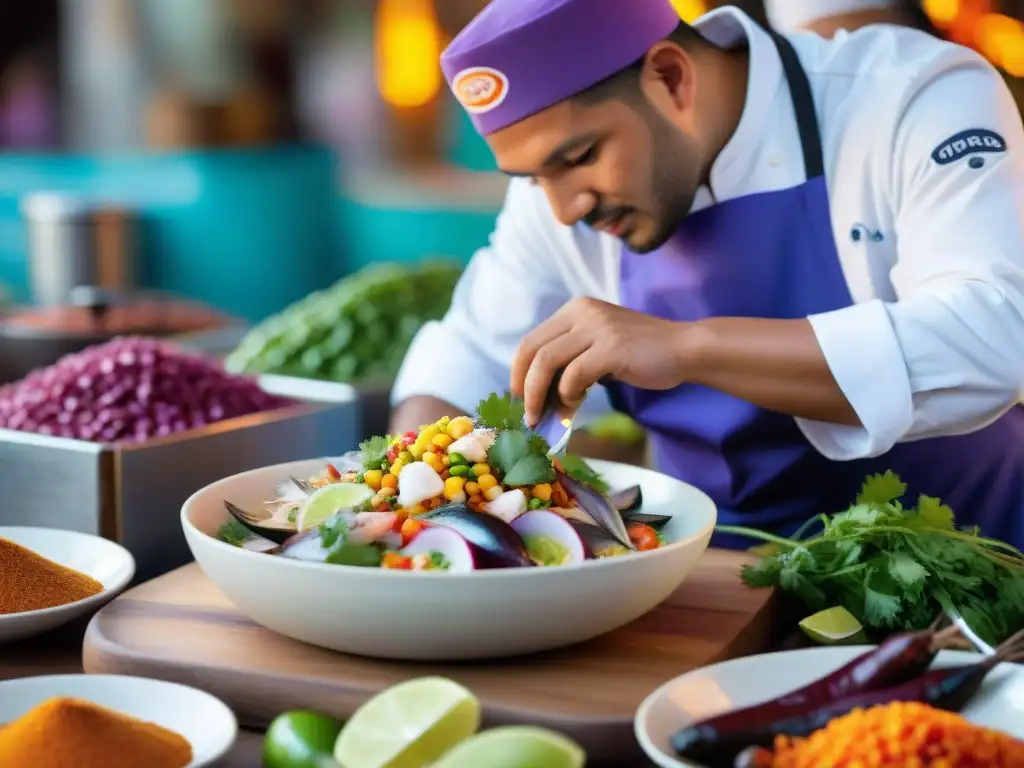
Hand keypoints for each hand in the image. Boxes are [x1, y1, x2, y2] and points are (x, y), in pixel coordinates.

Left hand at [510, 298, 692, 425]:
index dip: (518, 372)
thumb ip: (571, 361)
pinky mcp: (611, 348)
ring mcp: (597, 328)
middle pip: (532, 350)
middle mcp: (582, 312)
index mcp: (575, 309)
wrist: (684, 348)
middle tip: (527, 414)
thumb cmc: (642, 354)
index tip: (519, 398)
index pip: (531, 340)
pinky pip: (573, 375)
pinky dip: (568, 395)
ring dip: (539, 395)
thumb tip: (539, 395)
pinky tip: (578, 402)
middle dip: (523, 386)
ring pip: (546, 362)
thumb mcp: (599, 347)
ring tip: (545, 416)